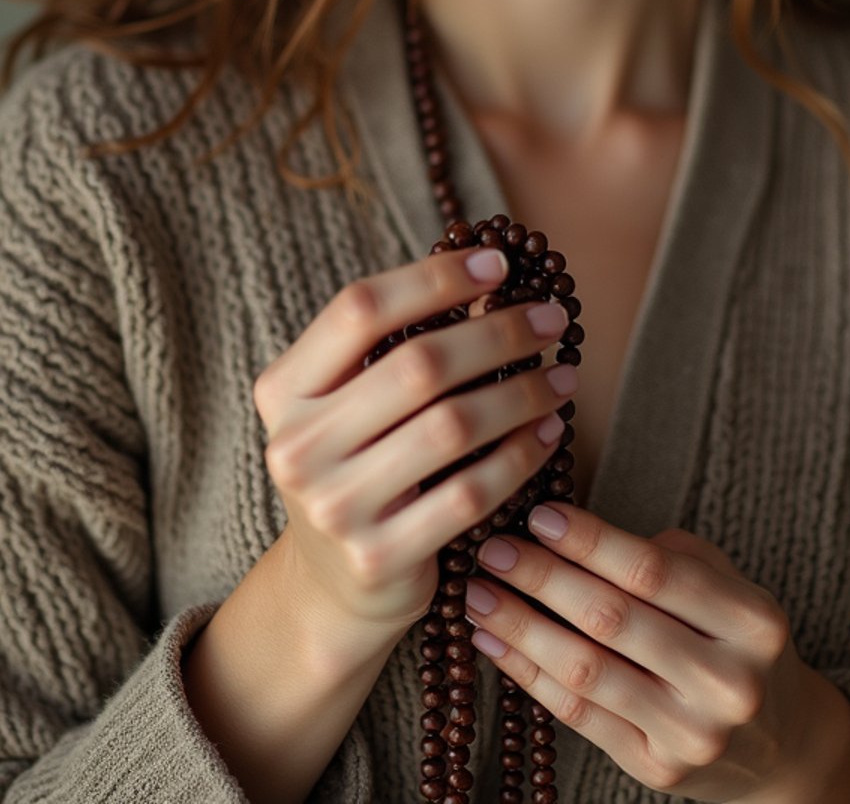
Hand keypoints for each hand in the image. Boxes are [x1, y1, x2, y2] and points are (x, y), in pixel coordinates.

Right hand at [252, 247, 571, 639]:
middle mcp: (297, 445)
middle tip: (551, 319)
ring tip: (562, 376)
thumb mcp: (352, 404)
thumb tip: (491, 277)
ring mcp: (334, 506)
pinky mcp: (378, 556)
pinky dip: (520, 455)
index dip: (433, 278)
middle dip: (499, 333)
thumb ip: (398, 346)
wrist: (331, 587)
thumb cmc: (359, 468)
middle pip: (417, 365)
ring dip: (522, 393)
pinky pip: (470, 492)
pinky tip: (549, 433)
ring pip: (452, 426)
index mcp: (284, 390)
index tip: (497, 265)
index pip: (359, 308)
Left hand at [462, 503, 849, 801]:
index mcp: (754, 622)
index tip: (539, 515)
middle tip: (491, 549)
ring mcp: (693, 734)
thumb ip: (670, 558)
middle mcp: (729, 682)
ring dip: (520, 627)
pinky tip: (494, 641)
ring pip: (587, 670)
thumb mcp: (729, 589)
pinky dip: (527, 674)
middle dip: (541, 579)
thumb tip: (573, 532)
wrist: (780, 746)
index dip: (590, 542)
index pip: (655, 572)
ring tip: (476, 594)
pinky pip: (579, 714)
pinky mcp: (658, 770)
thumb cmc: (735, 643)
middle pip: (613, 619)